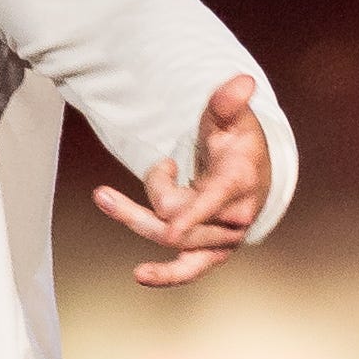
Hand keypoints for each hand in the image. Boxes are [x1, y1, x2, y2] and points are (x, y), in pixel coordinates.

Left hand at [92, 73, 273, 286]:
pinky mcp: (209, 253)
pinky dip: (166, 276)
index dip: (193, 211)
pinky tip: (140, 275)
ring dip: (134, 216)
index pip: (215, 199)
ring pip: (169, 237)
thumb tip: (240, 82)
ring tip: (104, 196)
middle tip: (119, 183)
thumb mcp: (231, 117)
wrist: (254, 174)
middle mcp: (234, 216)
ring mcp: (222, 238)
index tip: (171, 224)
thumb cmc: (238, 142)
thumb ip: (227, 102)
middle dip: (151, 191)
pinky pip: (188, 270)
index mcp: (240, 180)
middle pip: (178, 219)